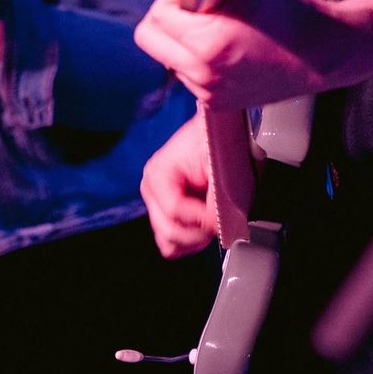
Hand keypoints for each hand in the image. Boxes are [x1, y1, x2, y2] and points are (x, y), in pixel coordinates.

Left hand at [134, 0, 361, 114]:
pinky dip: (198, 59)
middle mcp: (204, 72)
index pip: (158, 15)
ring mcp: (210, 92)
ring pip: (169, 58)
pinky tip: (227, 47)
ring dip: (182, 40)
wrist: (326, 53)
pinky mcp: (217, 103)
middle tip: (194, 6)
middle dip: (167, 17)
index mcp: (209, 41)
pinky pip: (189, 74)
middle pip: (150, 40)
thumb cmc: (295, 12)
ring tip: (217, 27)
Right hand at [140, 115, 214, 257]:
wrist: (216, 129)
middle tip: (220, 221)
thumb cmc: (215, 140)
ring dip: (194, 239)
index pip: (174, 210)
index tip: (221, 216)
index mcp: (157, 173)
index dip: (201, 218)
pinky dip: (190, 242)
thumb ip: (216, 196)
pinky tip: (205, 228)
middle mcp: (151, 190)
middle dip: (199, 231)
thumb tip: (217, 224)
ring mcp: (157, 205)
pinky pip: (172, 243)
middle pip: (169, 230)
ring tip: (212, 224)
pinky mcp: (166, 215)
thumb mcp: (218, 164)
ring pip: (169, 242)